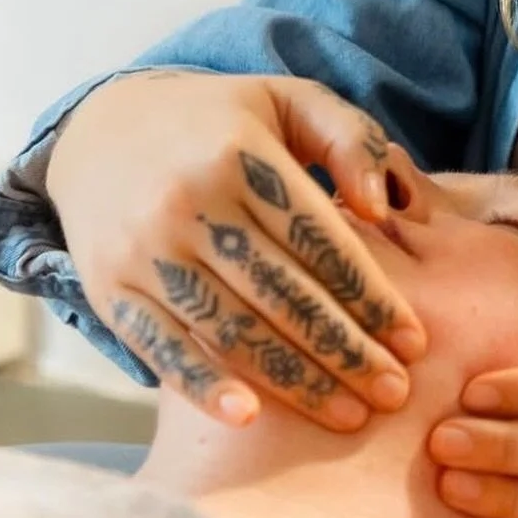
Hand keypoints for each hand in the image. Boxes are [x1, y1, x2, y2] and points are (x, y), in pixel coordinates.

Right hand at [47, 69, 430, 430]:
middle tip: (394, 392)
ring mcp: (145, 250)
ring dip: (294, 381)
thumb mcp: (289, 99)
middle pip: (283, 294)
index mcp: (242, 154)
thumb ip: (348, 139)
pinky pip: (161, 347)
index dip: (372, 296)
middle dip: (346, 351)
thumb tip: (381, 210)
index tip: (414, 340)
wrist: (103, 128)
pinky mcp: (109, 289)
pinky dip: (203, 386)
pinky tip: (250, 418)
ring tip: (348, 414)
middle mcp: (190, 202)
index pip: (320, 241)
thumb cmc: (222, 120)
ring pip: (231, 329)